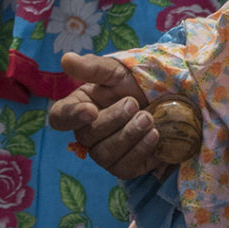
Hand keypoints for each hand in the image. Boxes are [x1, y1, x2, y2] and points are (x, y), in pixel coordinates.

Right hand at [47, 54, 193, 178]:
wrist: (168, 101)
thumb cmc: (136, 84)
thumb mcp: (117, 71)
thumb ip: (93, 67)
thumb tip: (66, 59)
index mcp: (79, 106)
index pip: (60, 117)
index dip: (72, 116)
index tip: (91, 110)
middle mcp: (88, 133)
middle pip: (87, 136)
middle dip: (113, 119)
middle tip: (135, 104)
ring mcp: (104, 153)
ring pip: (104, 155)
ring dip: (129, 135)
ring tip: (148, 118)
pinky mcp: (124, 167)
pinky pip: (123, 168)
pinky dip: (140, 150)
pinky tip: (154, 135)